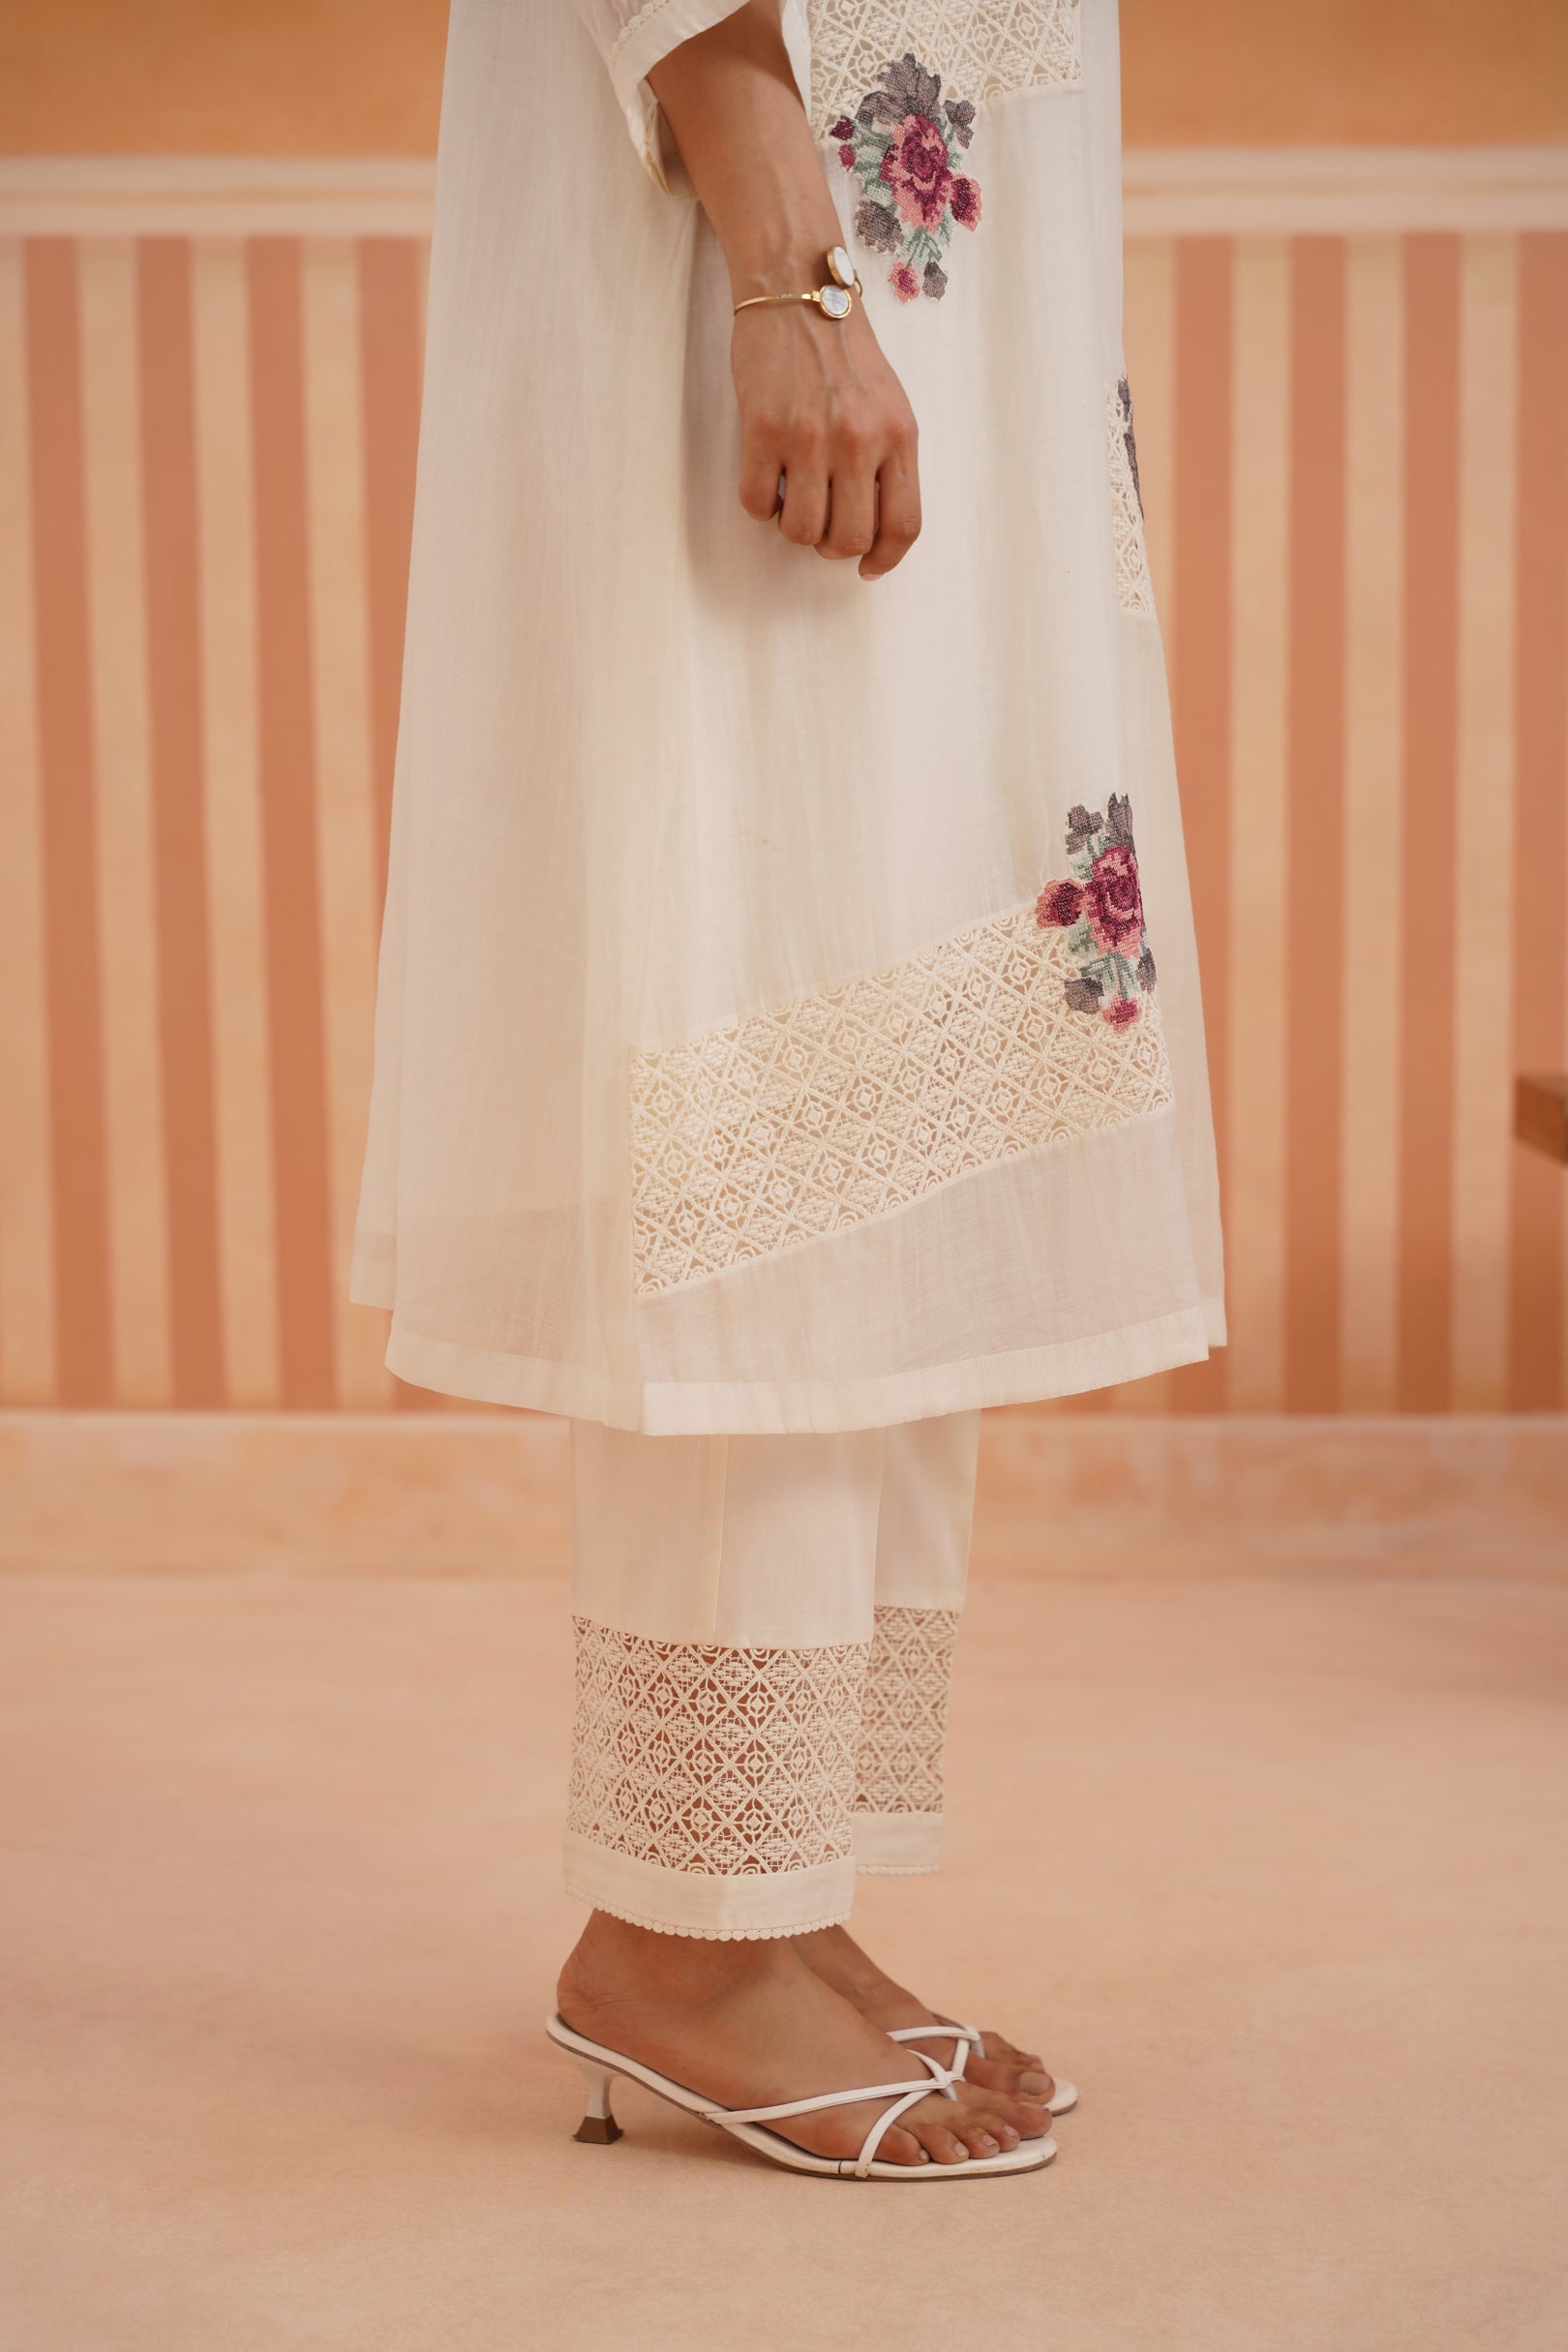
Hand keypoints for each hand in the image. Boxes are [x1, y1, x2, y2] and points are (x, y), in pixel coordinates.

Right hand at [731, 297, 920, 576]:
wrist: (797, 289)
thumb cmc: (843, 350)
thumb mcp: (888, 403)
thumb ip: (888, 460)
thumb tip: (872, 525)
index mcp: (898, 435)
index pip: (902, 525)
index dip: (884, 559)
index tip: (867, 566)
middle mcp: (859, 439)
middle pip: (848, 539)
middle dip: (831, 546)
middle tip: (821, 525)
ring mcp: (810, 437)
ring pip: (800, 530)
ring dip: (793, 527)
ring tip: (792, 496)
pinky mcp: (763, 430)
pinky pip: (757, 504)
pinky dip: (760, 504)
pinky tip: (766, 477)